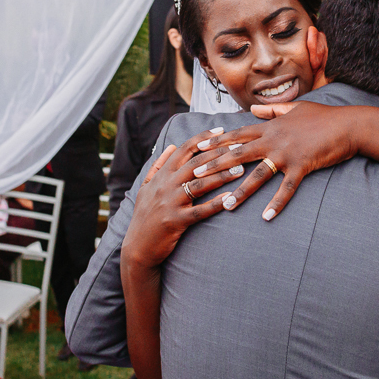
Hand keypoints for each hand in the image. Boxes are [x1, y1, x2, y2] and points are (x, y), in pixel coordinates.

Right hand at [122, 129, 248, 269]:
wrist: (137, 247)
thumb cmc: (144, 216)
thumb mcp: (146, 187)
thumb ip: (158, 166)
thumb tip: (172, 146)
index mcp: (161, 176)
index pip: (184, 150)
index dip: (203, 138)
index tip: (221, 131)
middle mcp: (165, 185)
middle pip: (196, 163)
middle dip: (218, 154)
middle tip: (239, 148)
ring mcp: (170, 203)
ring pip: (200, 184)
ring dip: (222, 176)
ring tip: (240, 170)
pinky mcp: (176, 221)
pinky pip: (199, 211)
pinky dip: (215, 204)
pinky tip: (230, 198)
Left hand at [190, 101, 360, 220]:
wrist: (348, 125)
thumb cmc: (323, 117)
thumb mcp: (295, 108)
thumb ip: (272, 110)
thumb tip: (252, 110)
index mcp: (270, 127)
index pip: (237, 135)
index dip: (216, 142)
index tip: (197, 149)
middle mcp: (273, 140)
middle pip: (237, 154)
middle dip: (215, 166)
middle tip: (195, 177)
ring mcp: (286, 153)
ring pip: (258, 174)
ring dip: (241, 191)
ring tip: (227, 206)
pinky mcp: (302, 166)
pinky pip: (286, 188)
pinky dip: (277, 203)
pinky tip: (266, 217)